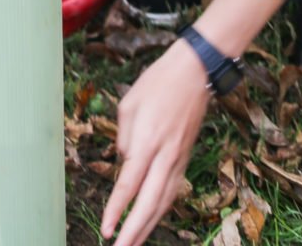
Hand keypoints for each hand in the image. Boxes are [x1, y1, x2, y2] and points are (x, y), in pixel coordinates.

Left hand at [101, 39, 208, 245]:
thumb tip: (125, 164)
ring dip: (149, 226)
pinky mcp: (185, 159)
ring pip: (164, 202)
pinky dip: (161, 210)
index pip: (129, 185)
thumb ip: (123, 138)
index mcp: (147, 141)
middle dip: (134, 231)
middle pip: (149, 203)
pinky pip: (172, 191)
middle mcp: (165, 156)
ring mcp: (179, 160)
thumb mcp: (129, 103)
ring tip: (133, 243)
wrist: (195, 73)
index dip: (116, 210)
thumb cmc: (158, 83)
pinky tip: (152, 219)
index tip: (106, 229)